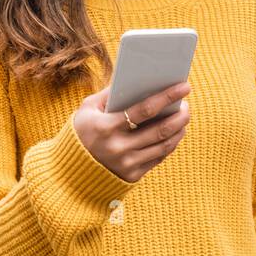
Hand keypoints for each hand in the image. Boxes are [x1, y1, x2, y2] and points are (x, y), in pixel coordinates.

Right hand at [72, 81, 190, 183]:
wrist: (68, 172)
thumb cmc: (80, 132)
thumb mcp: (87, 109)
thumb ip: (110, 94)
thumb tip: (138, 79)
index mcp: (106, 128)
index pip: (144, 110)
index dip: (167, 97)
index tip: (184, 86)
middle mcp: (118, 148)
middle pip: (160, 130)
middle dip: (179, 115)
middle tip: (187, 104)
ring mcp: (126, 164)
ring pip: (164, 145)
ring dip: (179, 130)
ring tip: (183, 117)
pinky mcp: (132, 176)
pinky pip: (158, 158)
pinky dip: (170, 144)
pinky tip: (174, 132)